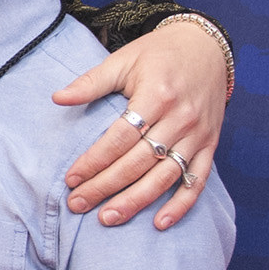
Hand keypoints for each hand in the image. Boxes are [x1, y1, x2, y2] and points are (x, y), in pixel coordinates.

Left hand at [55, 21, 229, 229]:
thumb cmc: (158, 55)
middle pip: (138, 161)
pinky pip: (197, 180)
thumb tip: (57, 98)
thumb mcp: (124, 60)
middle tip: (78, 204)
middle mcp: (180, 118)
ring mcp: (198, 134)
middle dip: (106, 186)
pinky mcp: (210, 144)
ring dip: (136, 201)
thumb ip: (92, 82)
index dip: (94, 161)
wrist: (206, 46)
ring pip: (165, 176)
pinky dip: (181, 205)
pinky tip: (159, 223)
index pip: (120, 138)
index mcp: (156, 95)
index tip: (71, 179)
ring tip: (108, 218)